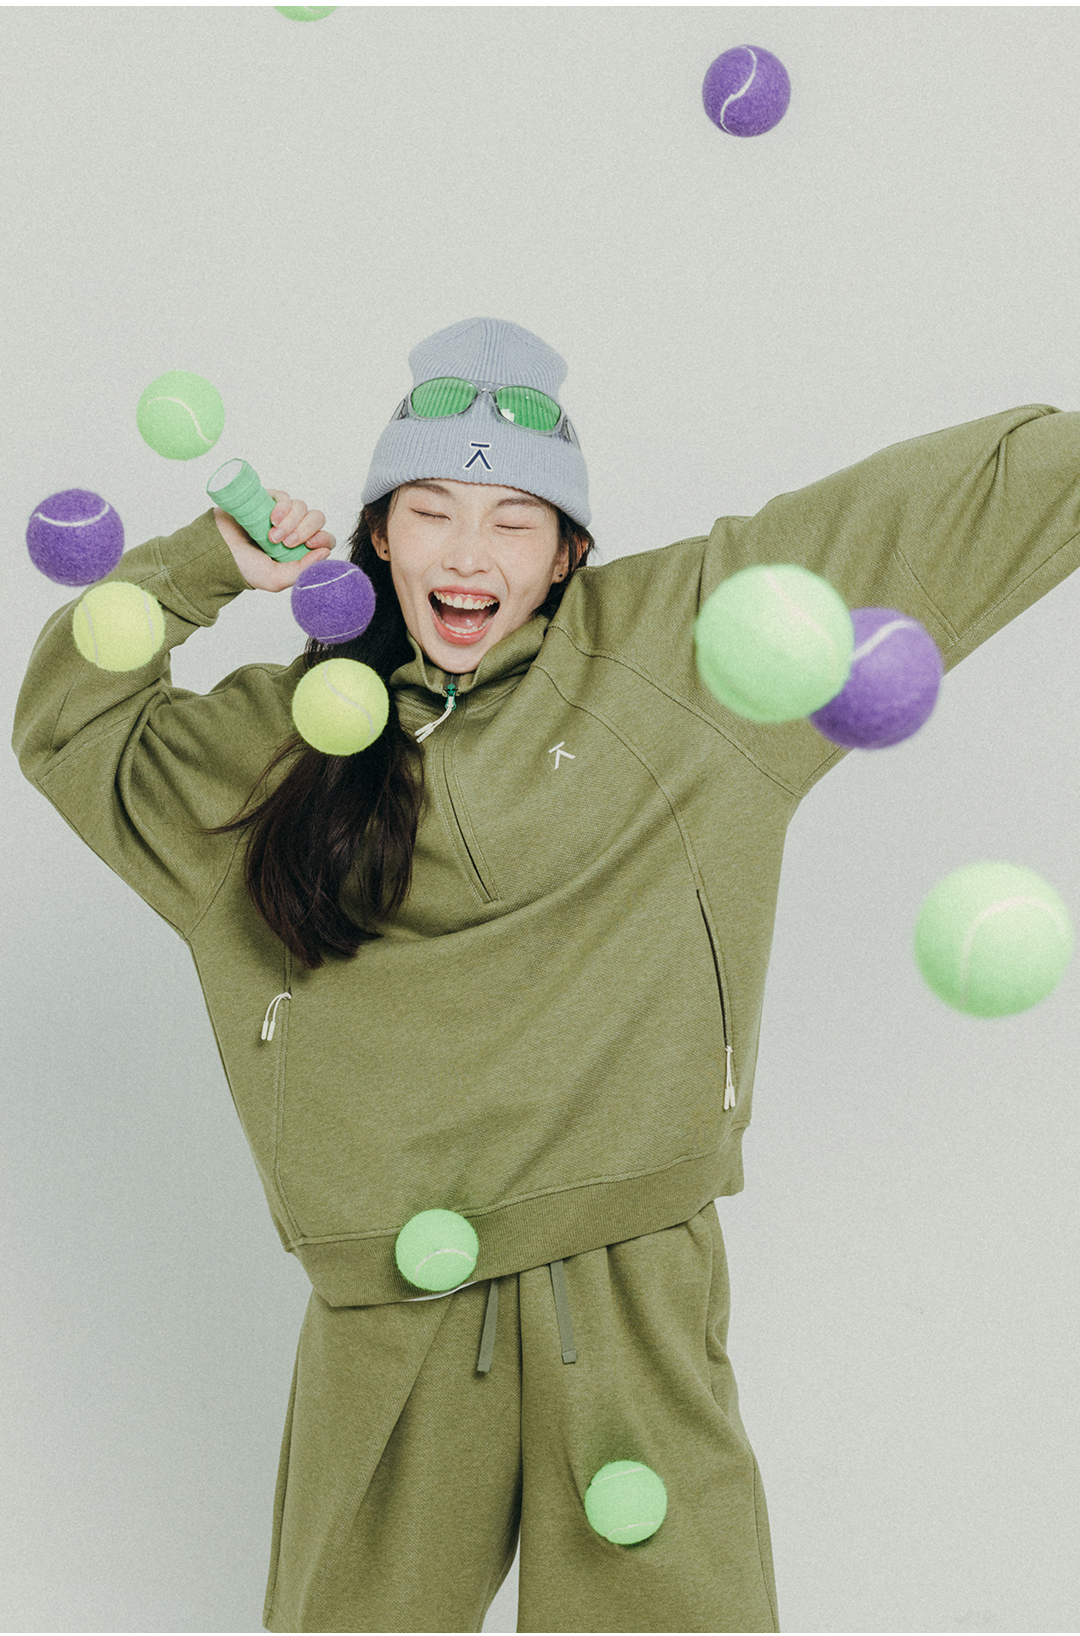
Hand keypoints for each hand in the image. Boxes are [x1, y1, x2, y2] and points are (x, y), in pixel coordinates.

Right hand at [215, 489, 335, 591]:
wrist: (217, 552)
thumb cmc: (245, 567)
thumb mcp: (276, 578)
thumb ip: (302, 570)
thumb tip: (325, 552)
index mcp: (300, 549)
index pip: (324, 538)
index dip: (323, 538)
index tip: (312, 544)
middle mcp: (293, 529)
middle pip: (316, 519)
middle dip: (306, 529)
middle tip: (287, 542)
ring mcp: (281, 514)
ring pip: (302, 507)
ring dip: (291, 521)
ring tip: (272, 536)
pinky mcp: (267, 500)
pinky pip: (285, 497)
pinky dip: (283, 506)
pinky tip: (272, 519)